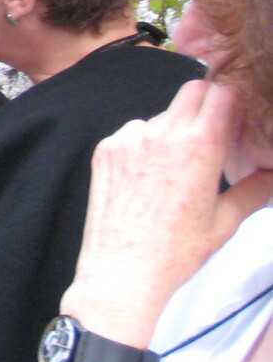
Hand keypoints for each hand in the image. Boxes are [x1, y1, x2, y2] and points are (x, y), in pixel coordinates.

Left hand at [63, 80, 272, 342]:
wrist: (123, 269)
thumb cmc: (177, 251)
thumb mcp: (227, 221)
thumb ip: (255, 189)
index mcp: (200, 146)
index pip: (222, 93)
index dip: (233, 100)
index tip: (237, 116)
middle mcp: (163, 133)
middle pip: (192, 92)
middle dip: (207, 105)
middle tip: (213, 136)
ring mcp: (130, 138)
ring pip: (161, 115)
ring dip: (173, 129)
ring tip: (177, 169)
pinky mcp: (106, 148)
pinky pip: (133, 132)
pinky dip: (144, 144)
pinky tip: (148, 177)